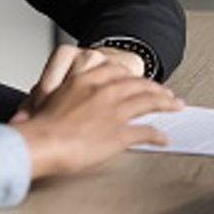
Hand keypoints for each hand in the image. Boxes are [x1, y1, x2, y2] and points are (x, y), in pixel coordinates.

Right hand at [10, 51, 183, 177]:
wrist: (38, 142)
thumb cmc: (39, 127)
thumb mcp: (50, 100)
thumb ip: (65, 96)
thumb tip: (64, 100)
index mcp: (85, 80)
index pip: (116, 71)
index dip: (131, 75)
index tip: (137, 78)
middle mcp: (103, 92)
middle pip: (137, 84)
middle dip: (155, 87)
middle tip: (165, 91)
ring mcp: (112, 112)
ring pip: (147, 101)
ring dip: (164, 103)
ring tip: (175, 105)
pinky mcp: (118, 134)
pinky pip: (145, 132)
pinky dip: (157, 135)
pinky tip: (163, 138)